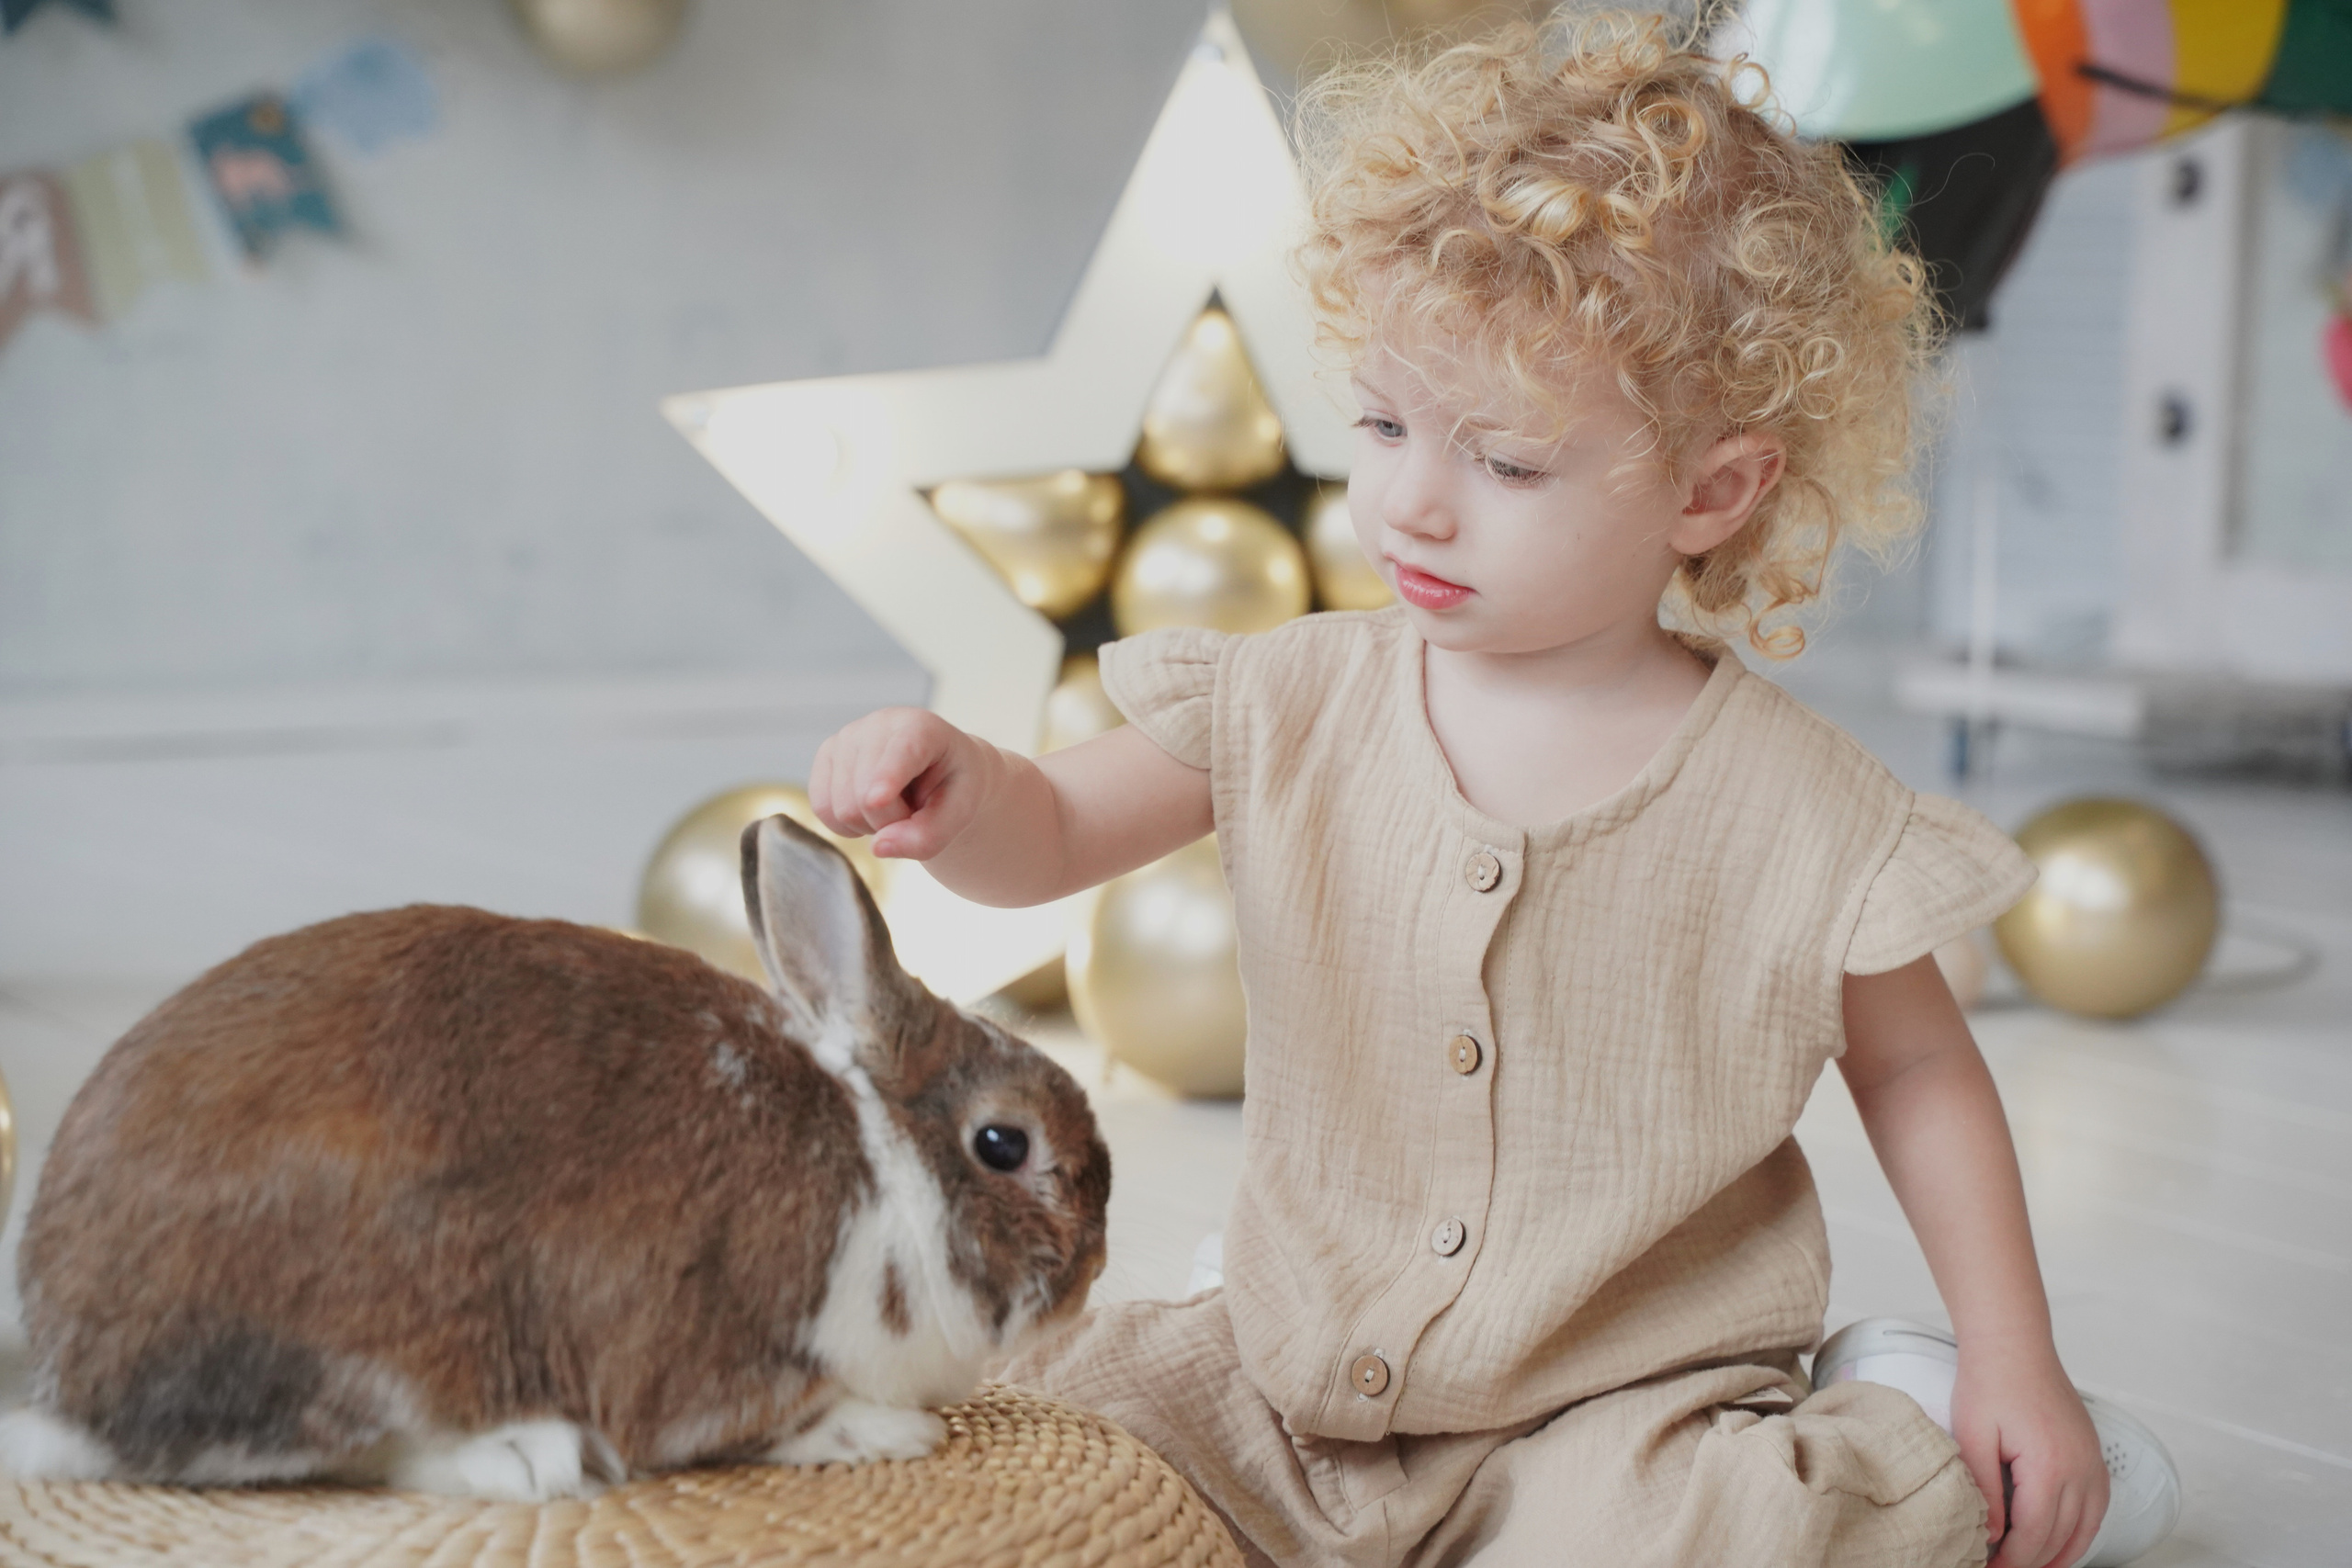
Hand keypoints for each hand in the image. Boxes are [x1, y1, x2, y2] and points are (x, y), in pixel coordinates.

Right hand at [808, 707, 996, 860]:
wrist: (937, 770)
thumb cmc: (951, 788)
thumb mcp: (959, 814)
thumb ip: (928, 836)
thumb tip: (878, 847)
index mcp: (922, 728)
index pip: (902, 753)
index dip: (887, 777)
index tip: (878, 799)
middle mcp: (878, 724)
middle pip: (865, 797)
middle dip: (891, 822)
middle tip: (913, 812)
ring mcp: (846, 736)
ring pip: (841, 808)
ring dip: (870, 824)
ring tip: (894, 805)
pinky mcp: (826, 754)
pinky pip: (822, 808)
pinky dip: (846, 823)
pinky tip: (869, 808)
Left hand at [1953, 1343, 2106, 1567]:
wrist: (2014, 1345)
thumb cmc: (1990, 1383)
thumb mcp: (1973, 1438)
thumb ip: (1983, 1490)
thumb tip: (1993, 1535)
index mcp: (2050, 1468)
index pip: (2033, 1537)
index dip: (2009, 1562)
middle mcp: (2081, 1471)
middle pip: (2060, 1540)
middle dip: (2030, 1563)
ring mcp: (2092, 1464)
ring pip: (2085, 1532)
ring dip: (2058, 1555)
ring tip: (2026, 1565)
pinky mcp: (2093, 1456)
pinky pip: (2095, 1510)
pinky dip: (2078, 1533)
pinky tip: (2055, 1540)